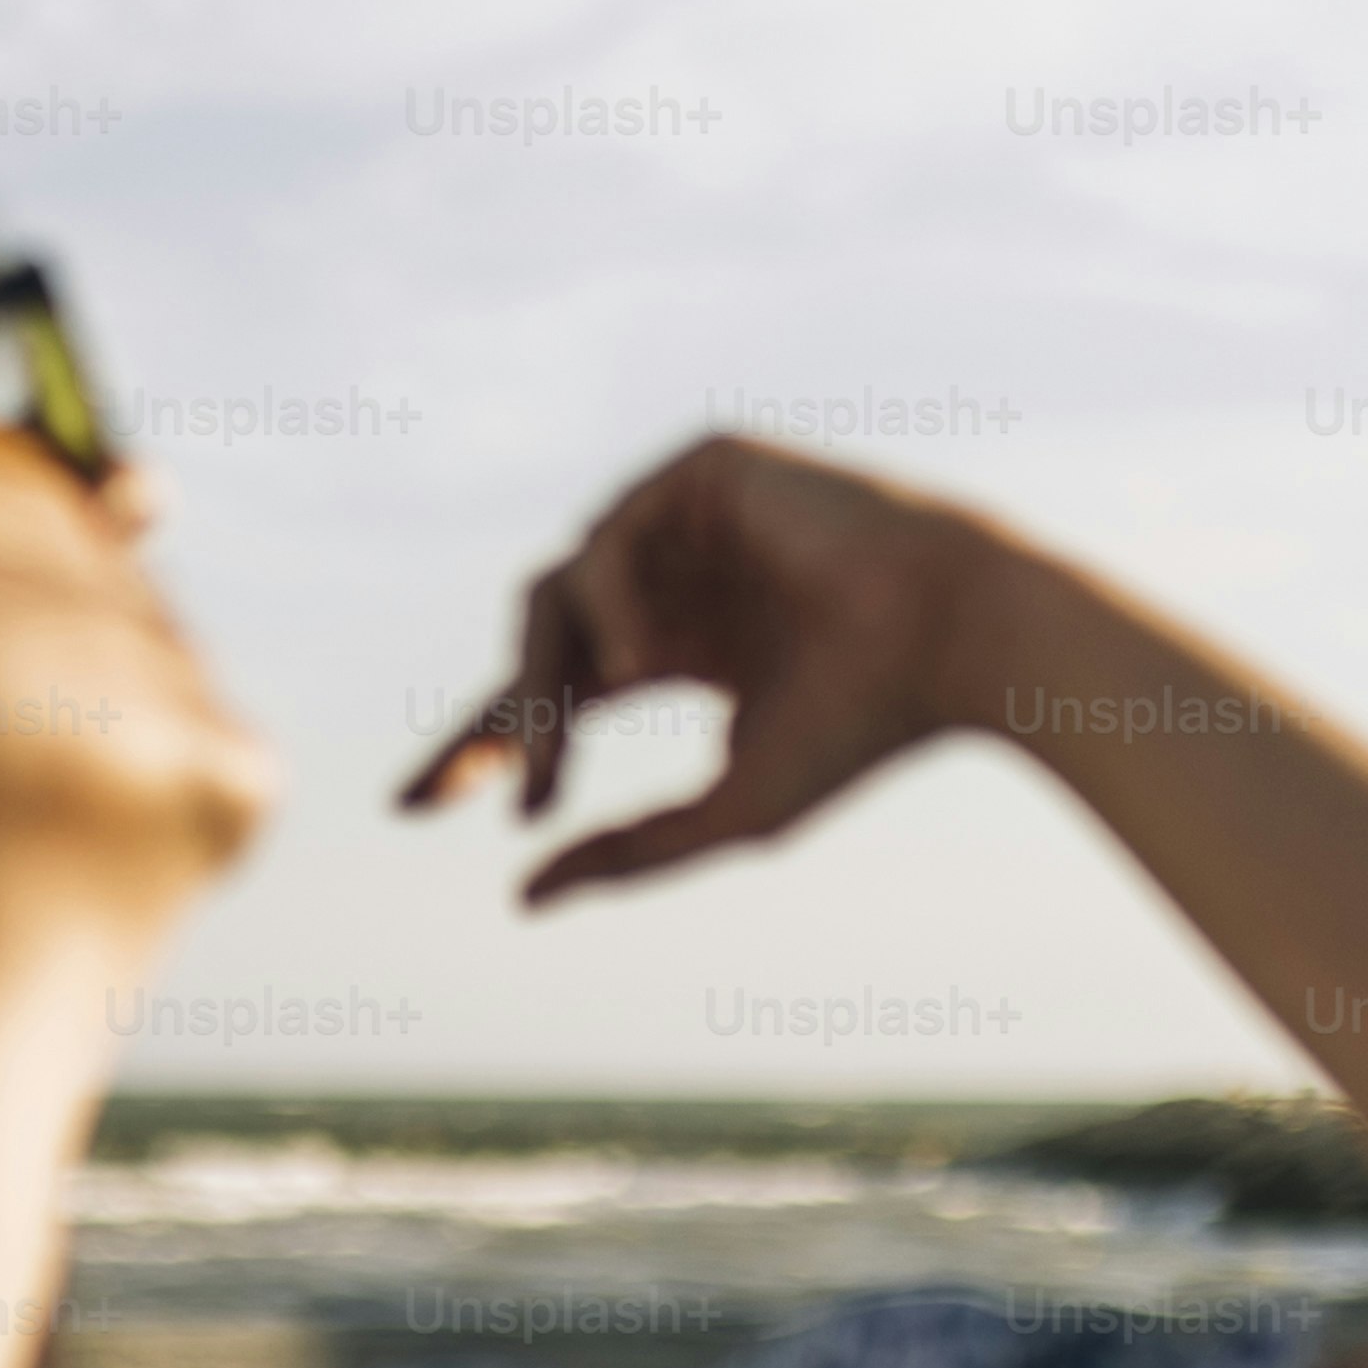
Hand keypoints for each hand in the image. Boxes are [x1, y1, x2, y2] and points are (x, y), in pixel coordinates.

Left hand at [395, 434, 1019, 907]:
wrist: (956, 640)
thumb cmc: (864, 731)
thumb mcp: (729, 814)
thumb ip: (628, 853)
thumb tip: (521, 897)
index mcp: (681, 650)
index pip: (553, 692)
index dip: (484, 747)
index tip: (411, 808)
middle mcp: (672, 583)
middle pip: (533, 643)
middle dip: (492, 726)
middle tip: (465, 799)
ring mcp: (683, 522)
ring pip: (551, 600)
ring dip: (544, 691)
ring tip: (561, 768)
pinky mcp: (702, 469)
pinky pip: (603, 546)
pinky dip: (608, 612)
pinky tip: (642, 667)